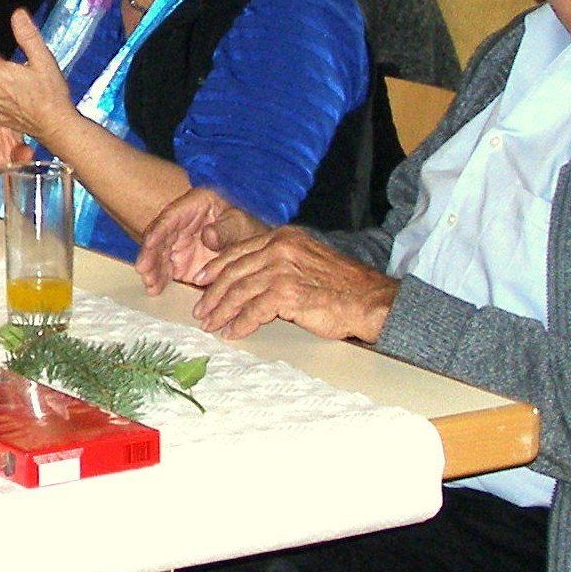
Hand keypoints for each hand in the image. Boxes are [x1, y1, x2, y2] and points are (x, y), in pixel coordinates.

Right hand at [134, 187, 266, 292]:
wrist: (253, 249)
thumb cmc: (247, 229)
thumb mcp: (239, 225)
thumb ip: (225, 230)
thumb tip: (207, 236)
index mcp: (193, 205)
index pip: (171, 217)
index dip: (159, 230)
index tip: (150, 243)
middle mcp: (179, 223)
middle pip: (159, 237)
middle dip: (150, 254)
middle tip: (144, 269)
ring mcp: (177, 243)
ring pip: (158, 255)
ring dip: (152, 269)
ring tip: (150, 284)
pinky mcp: (179, 262)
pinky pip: (165, 270)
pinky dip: (159, 280)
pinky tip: (154, 289)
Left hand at [189, 226, 396, 343]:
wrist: (370, 300)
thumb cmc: (341, 285)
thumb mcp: (306, 260)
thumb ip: (278, 262)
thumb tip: (249, 278)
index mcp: (282, 237)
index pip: (238, 251)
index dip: (215, 267)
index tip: (200, 281)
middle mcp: (280, 249)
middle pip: (233, 272)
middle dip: (213, 293)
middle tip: (201, 310)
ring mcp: (282, 270)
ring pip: (239, 292)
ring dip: (222, 311)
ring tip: (211, 325)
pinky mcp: (287, 293)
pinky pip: (253, 311)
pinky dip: (240, 324)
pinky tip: (232, 333)